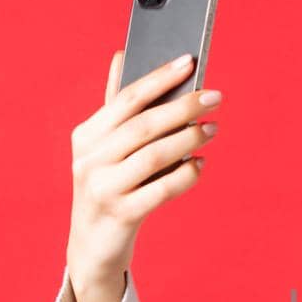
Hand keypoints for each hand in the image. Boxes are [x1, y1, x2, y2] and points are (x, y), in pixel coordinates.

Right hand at [64, 50, 221, 281]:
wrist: (94, 245)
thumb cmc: (109, 186)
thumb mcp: (105, 147)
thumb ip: (117, 106)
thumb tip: (122, 56)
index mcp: (86, 136)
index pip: (126, 98)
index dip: (159, 78)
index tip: (189, 61)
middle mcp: (90, 159)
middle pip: (144, 125)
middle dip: (183, 107)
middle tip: (215, 96)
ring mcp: (103, 188)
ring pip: (155, 156)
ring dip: (189, 139)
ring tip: (213, 128)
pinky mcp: (122, 214)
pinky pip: (163, 189)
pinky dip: (187, 175)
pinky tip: (201, 164)